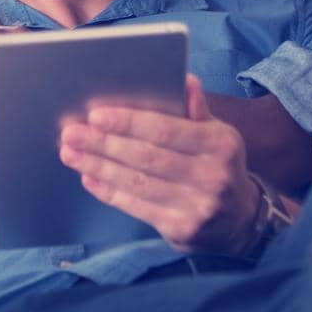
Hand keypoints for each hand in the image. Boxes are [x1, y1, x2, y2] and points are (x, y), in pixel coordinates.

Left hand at [59, 74, 257, 254]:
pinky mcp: (182, 231)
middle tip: (71, 132)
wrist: (241, 221)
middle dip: (103, 143)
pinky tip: (89, 177)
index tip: (95, 115)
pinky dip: (109, 191)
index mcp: (219, 144)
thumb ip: (196, 111)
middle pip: (146, 157)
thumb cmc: (217, 166)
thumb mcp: (218, 135)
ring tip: (70, 153)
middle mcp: (211, 176)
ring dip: (99, 166)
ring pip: (137, 183)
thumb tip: (185, 80)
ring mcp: (197, 207)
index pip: (165, 130)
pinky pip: (137, 207)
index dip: (128, 122)